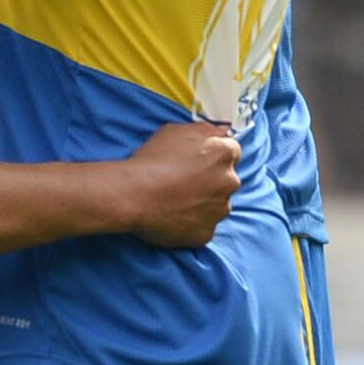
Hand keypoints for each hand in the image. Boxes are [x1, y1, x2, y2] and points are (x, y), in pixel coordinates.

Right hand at [120, 122, 240, 246]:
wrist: (132, 195)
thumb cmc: (151, 160)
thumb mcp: (175, 131)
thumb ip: (205, 130)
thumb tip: (221, 132)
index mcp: (224, 154)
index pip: (231, 153)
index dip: (212, 157)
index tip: (197, 162)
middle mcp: (229, 182)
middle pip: (226, 181)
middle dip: (210, 181)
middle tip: (183, 183)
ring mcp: (219, 210)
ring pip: (216, 205)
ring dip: (202, 203)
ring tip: (175, 201)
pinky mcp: (206, 233)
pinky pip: (203, 227)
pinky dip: (191, 223)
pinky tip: (173, 216)